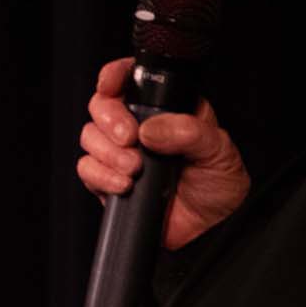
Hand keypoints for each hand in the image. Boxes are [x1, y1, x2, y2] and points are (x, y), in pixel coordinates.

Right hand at [75, 57, 249, 249]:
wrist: (209, 230)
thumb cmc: (219, 187)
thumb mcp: (219, 151)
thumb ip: (189, 132)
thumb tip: (150, 129)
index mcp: (167, 110)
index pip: (133, 81)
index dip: (115, 76)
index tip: (110, 84)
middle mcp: (140, 127)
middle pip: (101, 105)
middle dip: (109, 119)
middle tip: (129, 137)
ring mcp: (120, 152)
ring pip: (90, 136)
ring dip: (108, 153)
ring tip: (135, 168)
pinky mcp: (107, 178)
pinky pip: (87, 168)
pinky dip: (102, 176)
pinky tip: (125, 185)